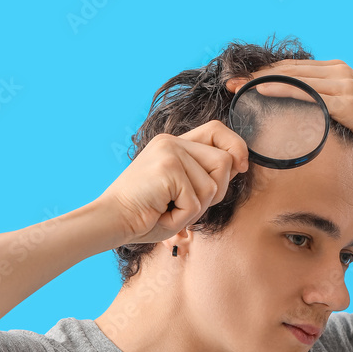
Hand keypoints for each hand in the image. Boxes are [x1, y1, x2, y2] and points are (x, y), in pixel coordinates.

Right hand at [95, 120, 248, 244]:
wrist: (111, 221)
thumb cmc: (144, 214)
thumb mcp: (180, 191)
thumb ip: (203, 175)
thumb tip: (238, 164)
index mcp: (173, 144)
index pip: (217, 130)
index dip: (236, 147)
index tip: (241, 167)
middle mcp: (172, 142)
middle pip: (224, 160)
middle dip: (216, 191)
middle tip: (187, 205)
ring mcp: (169, 153)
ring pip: (213, 185)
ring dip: (195, 209)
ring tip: (168, 209)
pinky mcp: (168, 169)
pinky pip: (195, 202)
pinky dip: (181, 218)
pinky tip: (160, 213)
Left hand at [226, 59, 352, 174]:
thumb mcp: (338, 114)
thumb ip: (317, 106)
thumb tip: (286, 116)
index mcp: (337, 71)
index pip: (292, 68)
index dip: (263, 73)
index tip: (238, 81)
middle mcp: (341, 73)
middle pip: (290, 70)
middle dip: (257, 76)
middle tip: (231, 84)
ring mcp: (346, 86)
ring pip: (297, 79)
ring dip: (265, 83)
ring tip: (241, 89)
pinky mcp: (349, 104)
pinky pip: (310, 96)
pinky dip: (284, 92)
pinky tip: (264, 94)